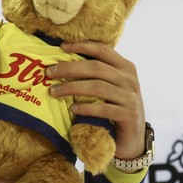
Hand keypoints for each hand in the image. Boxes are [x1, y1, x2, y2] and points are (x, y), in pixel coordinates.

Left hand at [47, 41, 145, 160]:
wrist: (133, 137)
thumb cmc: (115, 107)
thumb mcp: (109, 86)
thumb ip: (95, 74)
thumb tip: (62, 64)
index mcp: (125, 68)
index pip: (103, 50)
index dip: (83, 46)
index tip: (62, 46)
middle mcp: (129, 80)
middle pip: (96, 67)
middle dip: (69, 68)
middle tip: (49, 72)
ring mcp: (130, 97)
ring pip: (97, 87)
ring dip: (72, 88)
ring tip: (53, 91)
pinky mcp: (128, 115)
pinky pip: (103, 109)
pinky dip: (86, 107)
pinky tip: (72, 108)